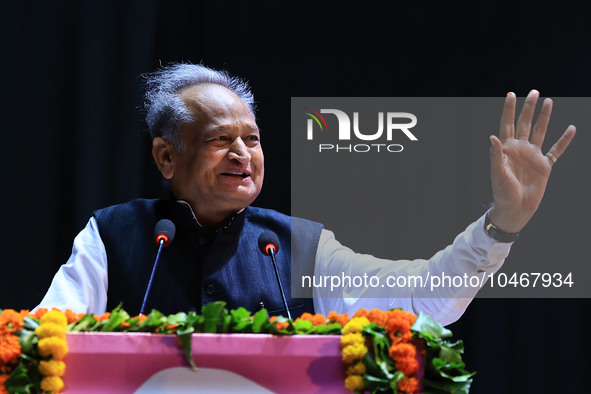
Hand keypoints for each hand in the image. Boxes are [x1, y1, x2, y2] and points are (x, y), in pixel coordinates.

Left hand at [488, 90, 575, 232]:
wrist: (515, 208)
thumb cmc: (502, 192)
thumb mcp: (497, 173)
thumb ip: (496, 155)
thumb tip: (493, 137)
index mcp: (507, 149)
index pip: (508, 124)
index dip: (509, 110)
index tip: (511, 95)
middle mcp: (520, 149)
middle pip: (525, 123)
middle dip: (528, 108)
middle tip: (533, 91)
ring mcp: (533, 156)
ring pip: (540, 131)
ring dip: (544, 117)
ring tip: (548, 102)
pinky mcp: (544, 166)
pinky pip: (556, 150)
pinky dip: (564, 140)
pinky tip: (570, 128)